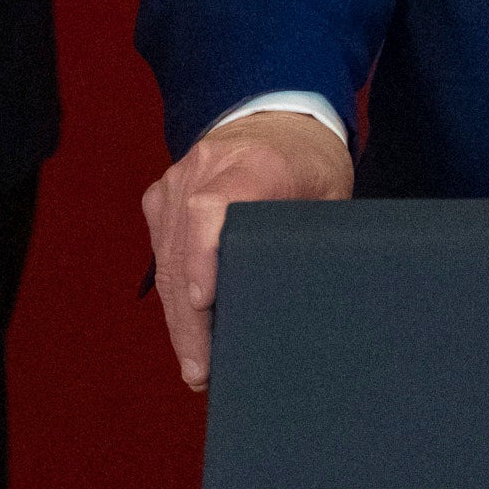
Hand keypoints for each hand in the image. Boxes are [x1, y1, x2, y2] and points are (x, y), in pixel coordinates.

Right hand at [137, 109, 352, 389]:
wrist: (275, 116)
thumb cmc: (310, 164)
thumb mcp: (330, 194)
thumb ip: (316, 237)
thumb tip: (316, 303)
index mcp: (255, 163)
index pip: (213, 206)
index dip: (202, 253)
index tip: (203, 299)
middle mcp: (205, 169)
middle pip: (182, 247)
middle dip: (189, 316)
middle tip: (202, 371)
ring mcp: (177, 181)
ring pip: (164, 258)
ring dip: (178, 318)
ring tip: (196, 368)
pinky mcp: (162, 197)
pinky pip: (159, 253)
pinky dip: (171, 296)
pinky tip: (186, 335)